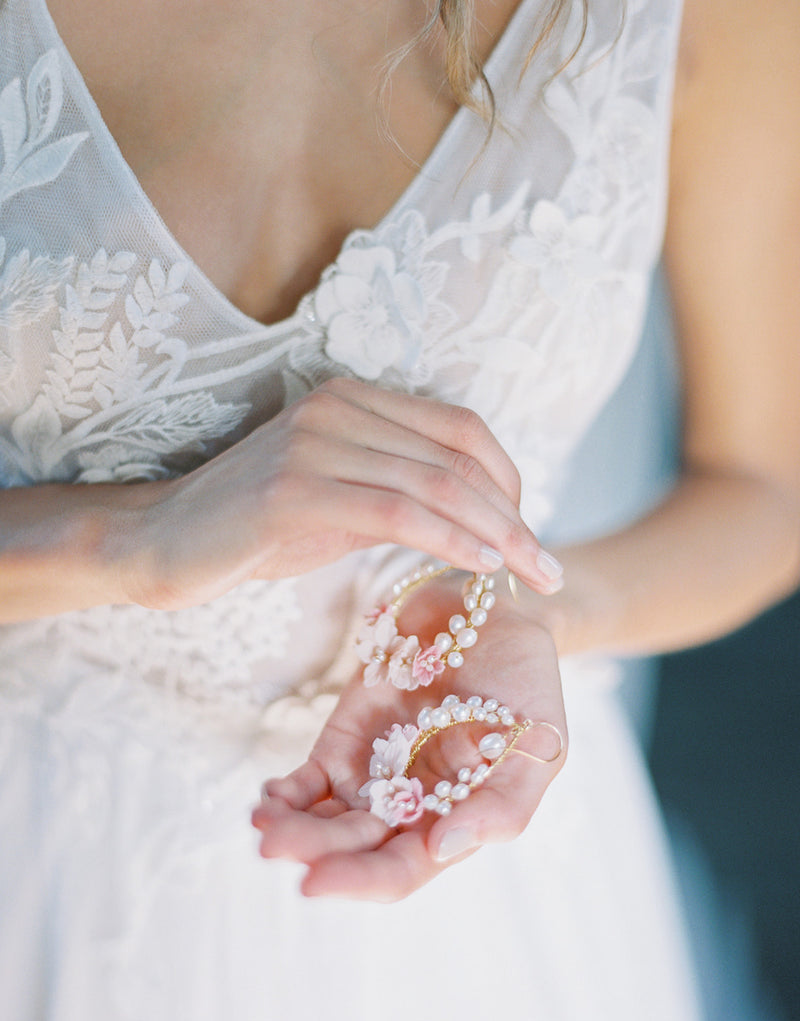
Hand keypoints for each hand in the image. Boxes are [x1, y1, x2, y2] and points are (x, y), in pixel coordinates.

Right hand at [124, 378, 562, 608]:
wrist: (163, 541)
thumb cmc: (256, 528)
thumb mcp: (339, 501)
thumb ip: (399, 492)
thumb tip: (473, 519)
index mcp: (354, 400)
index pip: (460, 427)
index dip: (508, 479)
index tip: (528, 533)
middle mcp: (339, 408)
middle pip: (458, 457)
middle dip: (515, 516)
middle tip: (548, 568)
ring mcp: (315, 442)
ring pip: (436, 483)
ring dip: (496, 533)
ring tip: (532, 574)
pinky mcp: (294, 488)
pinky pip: (396, 510)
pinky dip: (449, 538)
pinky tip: (481, 566)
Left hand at [252, 575, 566, 900]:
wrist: (492, 620)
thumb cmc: (527, 687)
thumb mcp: (539, 745)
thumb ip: (504, 804)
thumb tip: (444, 848)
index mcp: (453, 823)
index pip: (401, 870)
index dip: (360, 880)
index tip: (314, 881)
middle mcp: (407, 811)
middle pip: (351, 849)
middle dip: (310, 851)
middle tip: (271, 845)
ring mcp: (372, 777)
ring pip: (322, 821)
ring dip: (289, 828)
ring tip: (260, 823)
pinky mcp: (344, 743)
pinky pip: (307, 782)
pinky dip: (284, 795)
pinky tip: (267, 800)